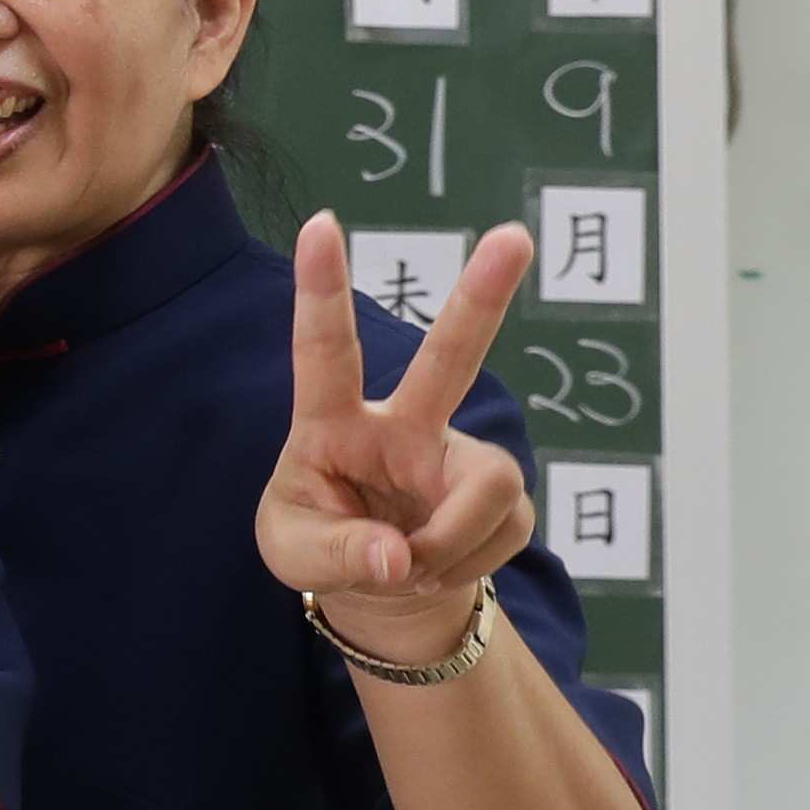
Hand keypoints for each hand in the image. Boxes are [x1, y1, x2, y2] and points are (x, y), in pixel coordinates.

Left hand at [261, 212, 536, 655]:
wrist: (378, 586)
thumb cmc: (320, 545)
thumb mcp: (296, 556)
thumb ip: (339, 556)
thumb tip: (401, 557)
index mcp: (334, 423)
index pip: (325, 351)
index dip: (321, 289)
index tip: (320, 223)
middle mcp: (405, 425)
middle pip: (450, 356)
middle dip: (483, 297)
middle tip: (514, 236)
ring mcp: (458, 456)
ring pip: (490, 488)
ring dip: (450, 544)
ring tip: (409, 569)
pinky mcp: (502, 495)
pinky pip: (503, 532)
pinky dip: (464, 566)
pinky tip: (435, 569)